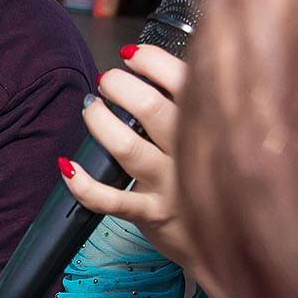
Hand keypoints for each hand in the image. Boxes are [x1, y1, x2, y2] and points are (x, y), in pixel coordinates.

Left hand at [62, 47, 198, 272]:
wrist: (230, 241)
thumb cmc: (214, 179)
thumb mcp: (217, 138)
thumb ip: (196, 105)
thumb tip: (151, 64)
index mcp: (214, 127)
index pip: (185, 82)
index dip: (152, 61)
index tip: (132, 56)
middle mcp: (194, 154)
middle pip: (151, 108)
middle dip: (120, 86)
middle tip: (107, 82)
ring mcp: (171, 186)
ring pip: (126, 146)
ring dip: (99, 121)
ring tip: (92, 108)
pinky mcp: (151, 215)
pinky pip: (109, 199)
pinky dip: (81, 183)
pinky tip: (67, 165)